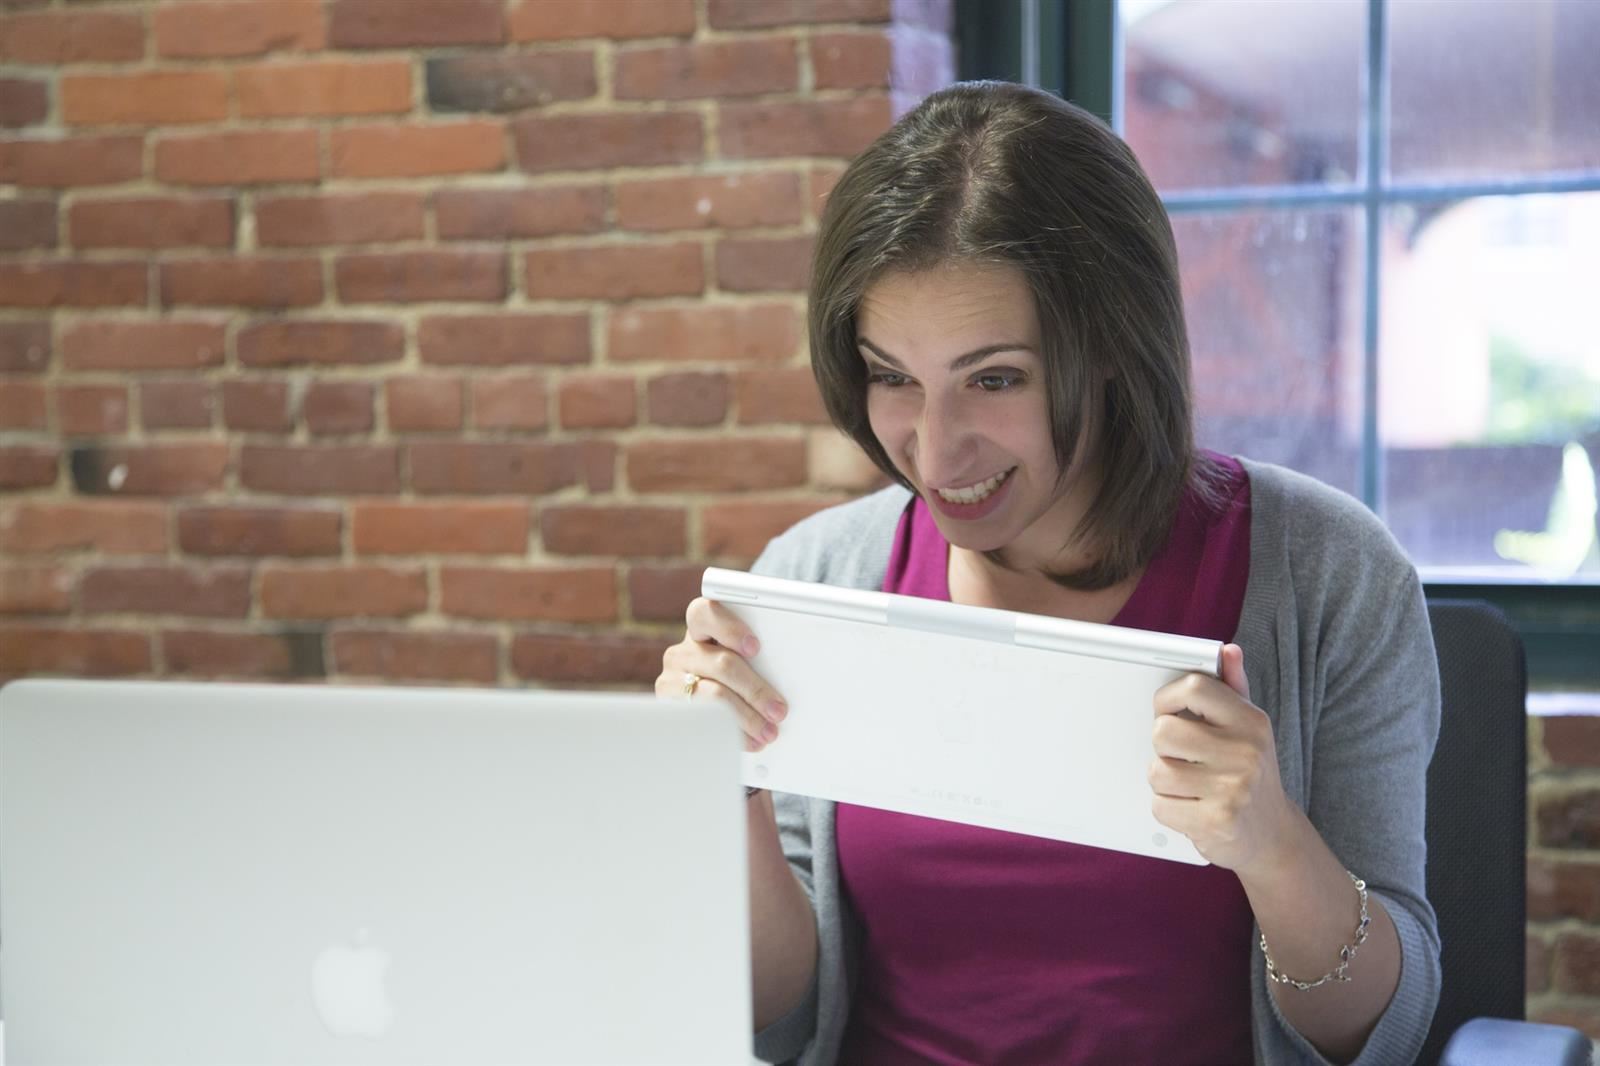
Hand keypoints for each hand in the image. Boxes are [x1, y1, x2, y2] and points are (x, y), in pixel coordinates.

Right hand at [656, 596, 788, 751]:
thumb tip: (779, 688)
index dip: (730, 628)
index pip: (707, 613)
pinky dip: (731, 733)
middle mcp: (684, 650)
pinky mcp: (668, 705)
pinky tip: (747, 740)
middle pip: (721, 663)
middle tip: (778, 710)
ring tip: (767, 732)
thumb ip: (756, 662)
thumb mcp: (743, 664)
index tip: (755, 647)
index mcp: (703, 628)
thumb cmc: (733, 682)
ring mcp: (672, 677)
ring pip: (714, 694)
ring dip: (747, 716)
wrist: (701, 714)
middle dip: (755, 690)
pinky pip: (702, 719)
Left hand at [1148, 644, 1295, 872]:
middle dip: (1163, 748)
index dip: (1167, 700)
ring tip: (1190, 786)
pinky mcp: (1218, 821)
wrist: (1273, 836)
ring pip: (1157, 772)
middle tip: (1183, 759)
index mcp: (1250, 720)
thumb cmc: (1251, 774)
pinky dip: (1168, 810)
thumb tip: (1227, 651)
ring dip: (1164, 783)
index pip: (1192, 687)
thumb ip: (1233, 688)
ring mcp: (1234, 788)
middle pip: (1163, 732)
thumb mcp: (1249, 729)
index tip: (1169, 714)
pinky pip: (1160, 806)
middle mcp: (1246, 751)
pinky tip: (1192, 809)